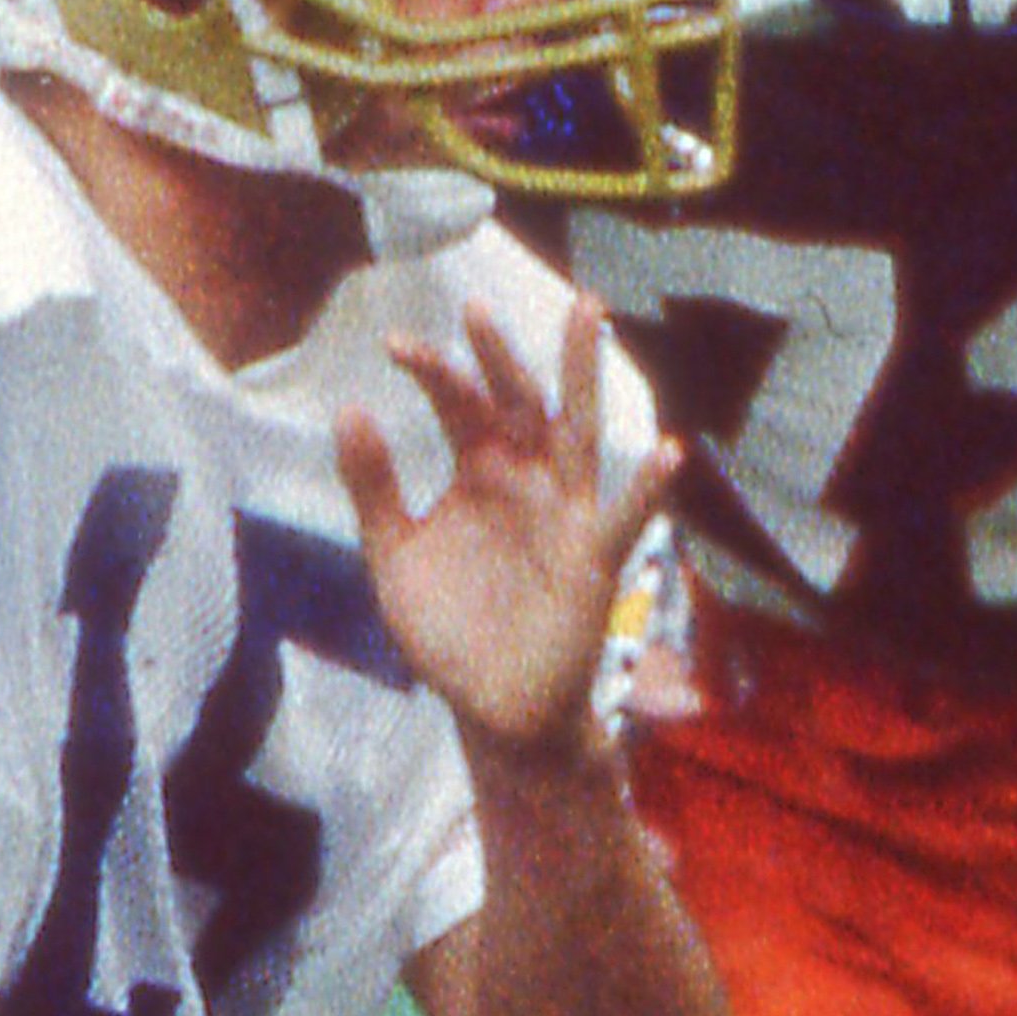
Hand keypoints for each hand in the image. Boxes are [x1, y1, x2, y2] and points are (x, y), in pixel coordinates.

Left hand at [332, 294, 675, 772]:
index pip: (460, 402)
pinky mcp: (593, 558)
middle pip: (519, 399)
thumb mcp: (396, 556)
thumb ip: (374, 488)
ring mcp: (564, 513)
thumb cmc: (450, 632)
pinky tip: (668, 452)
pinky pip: (625, 517)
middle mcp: (526, 479)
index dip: (431, 370)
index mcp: (479, 472)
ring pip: (578, 431)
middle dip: (500, 355)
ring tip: (587, 312)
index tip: (394, 345)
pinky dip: (646, 486)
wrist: (492, 708)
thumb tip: (348, 408)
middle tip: (476, 307)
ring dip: (582, 374)